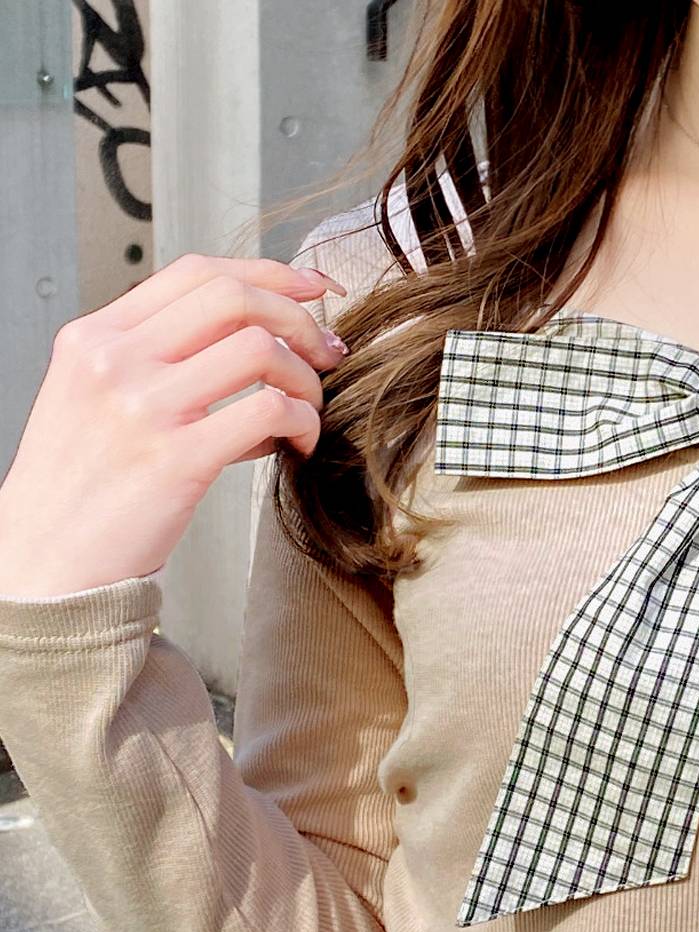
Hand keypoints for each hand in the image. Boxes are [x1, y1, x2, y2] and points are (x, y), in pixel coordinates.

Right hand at [0, 252, 348, 598]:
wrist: (46, 563)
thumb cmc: (79, 492)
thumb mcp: (92, 402)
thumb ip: (154, 366)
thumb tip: (246, 349)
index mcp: (95, 338)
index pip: (194, 275)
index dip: (267, 275)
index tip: (310, 289)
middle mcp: (115, 361)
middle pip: (234, 299)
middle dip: (299, 319)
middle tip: (326, 352)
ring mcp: (145, 408)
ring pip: (259, 349)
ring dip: (305, 379)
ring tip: (309, 411)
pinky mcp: (177, 460)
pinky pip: (267, 412)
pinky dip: (302, 424)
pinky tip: (300, 446)